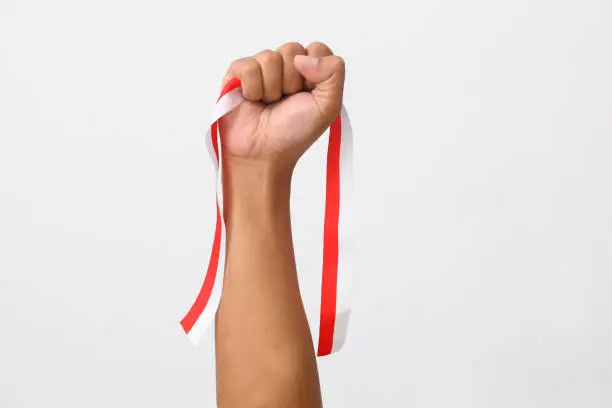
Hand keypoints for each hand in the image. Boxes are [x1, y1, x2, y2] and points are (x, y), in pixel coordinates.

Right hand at [219, 42, 344, 170]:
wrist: (264, 153)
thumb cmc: (294, 133)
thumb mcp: (328, 106)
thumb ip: (333, 73)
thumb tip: (304, 56)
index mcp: (310, 72)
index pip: (317, 48)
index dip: (314, 72)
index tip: (309, 94)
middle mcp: (286, 67)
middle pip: (292, 50)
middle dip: (291, 81)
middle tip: (286, 102)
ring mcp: (261, 69)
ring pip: (269, 57)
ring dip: (272, 88)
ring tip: (268, 104)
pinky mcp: (237, 74)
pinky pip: (248, 66)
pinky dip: (253, 88)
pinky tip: (252, 101)